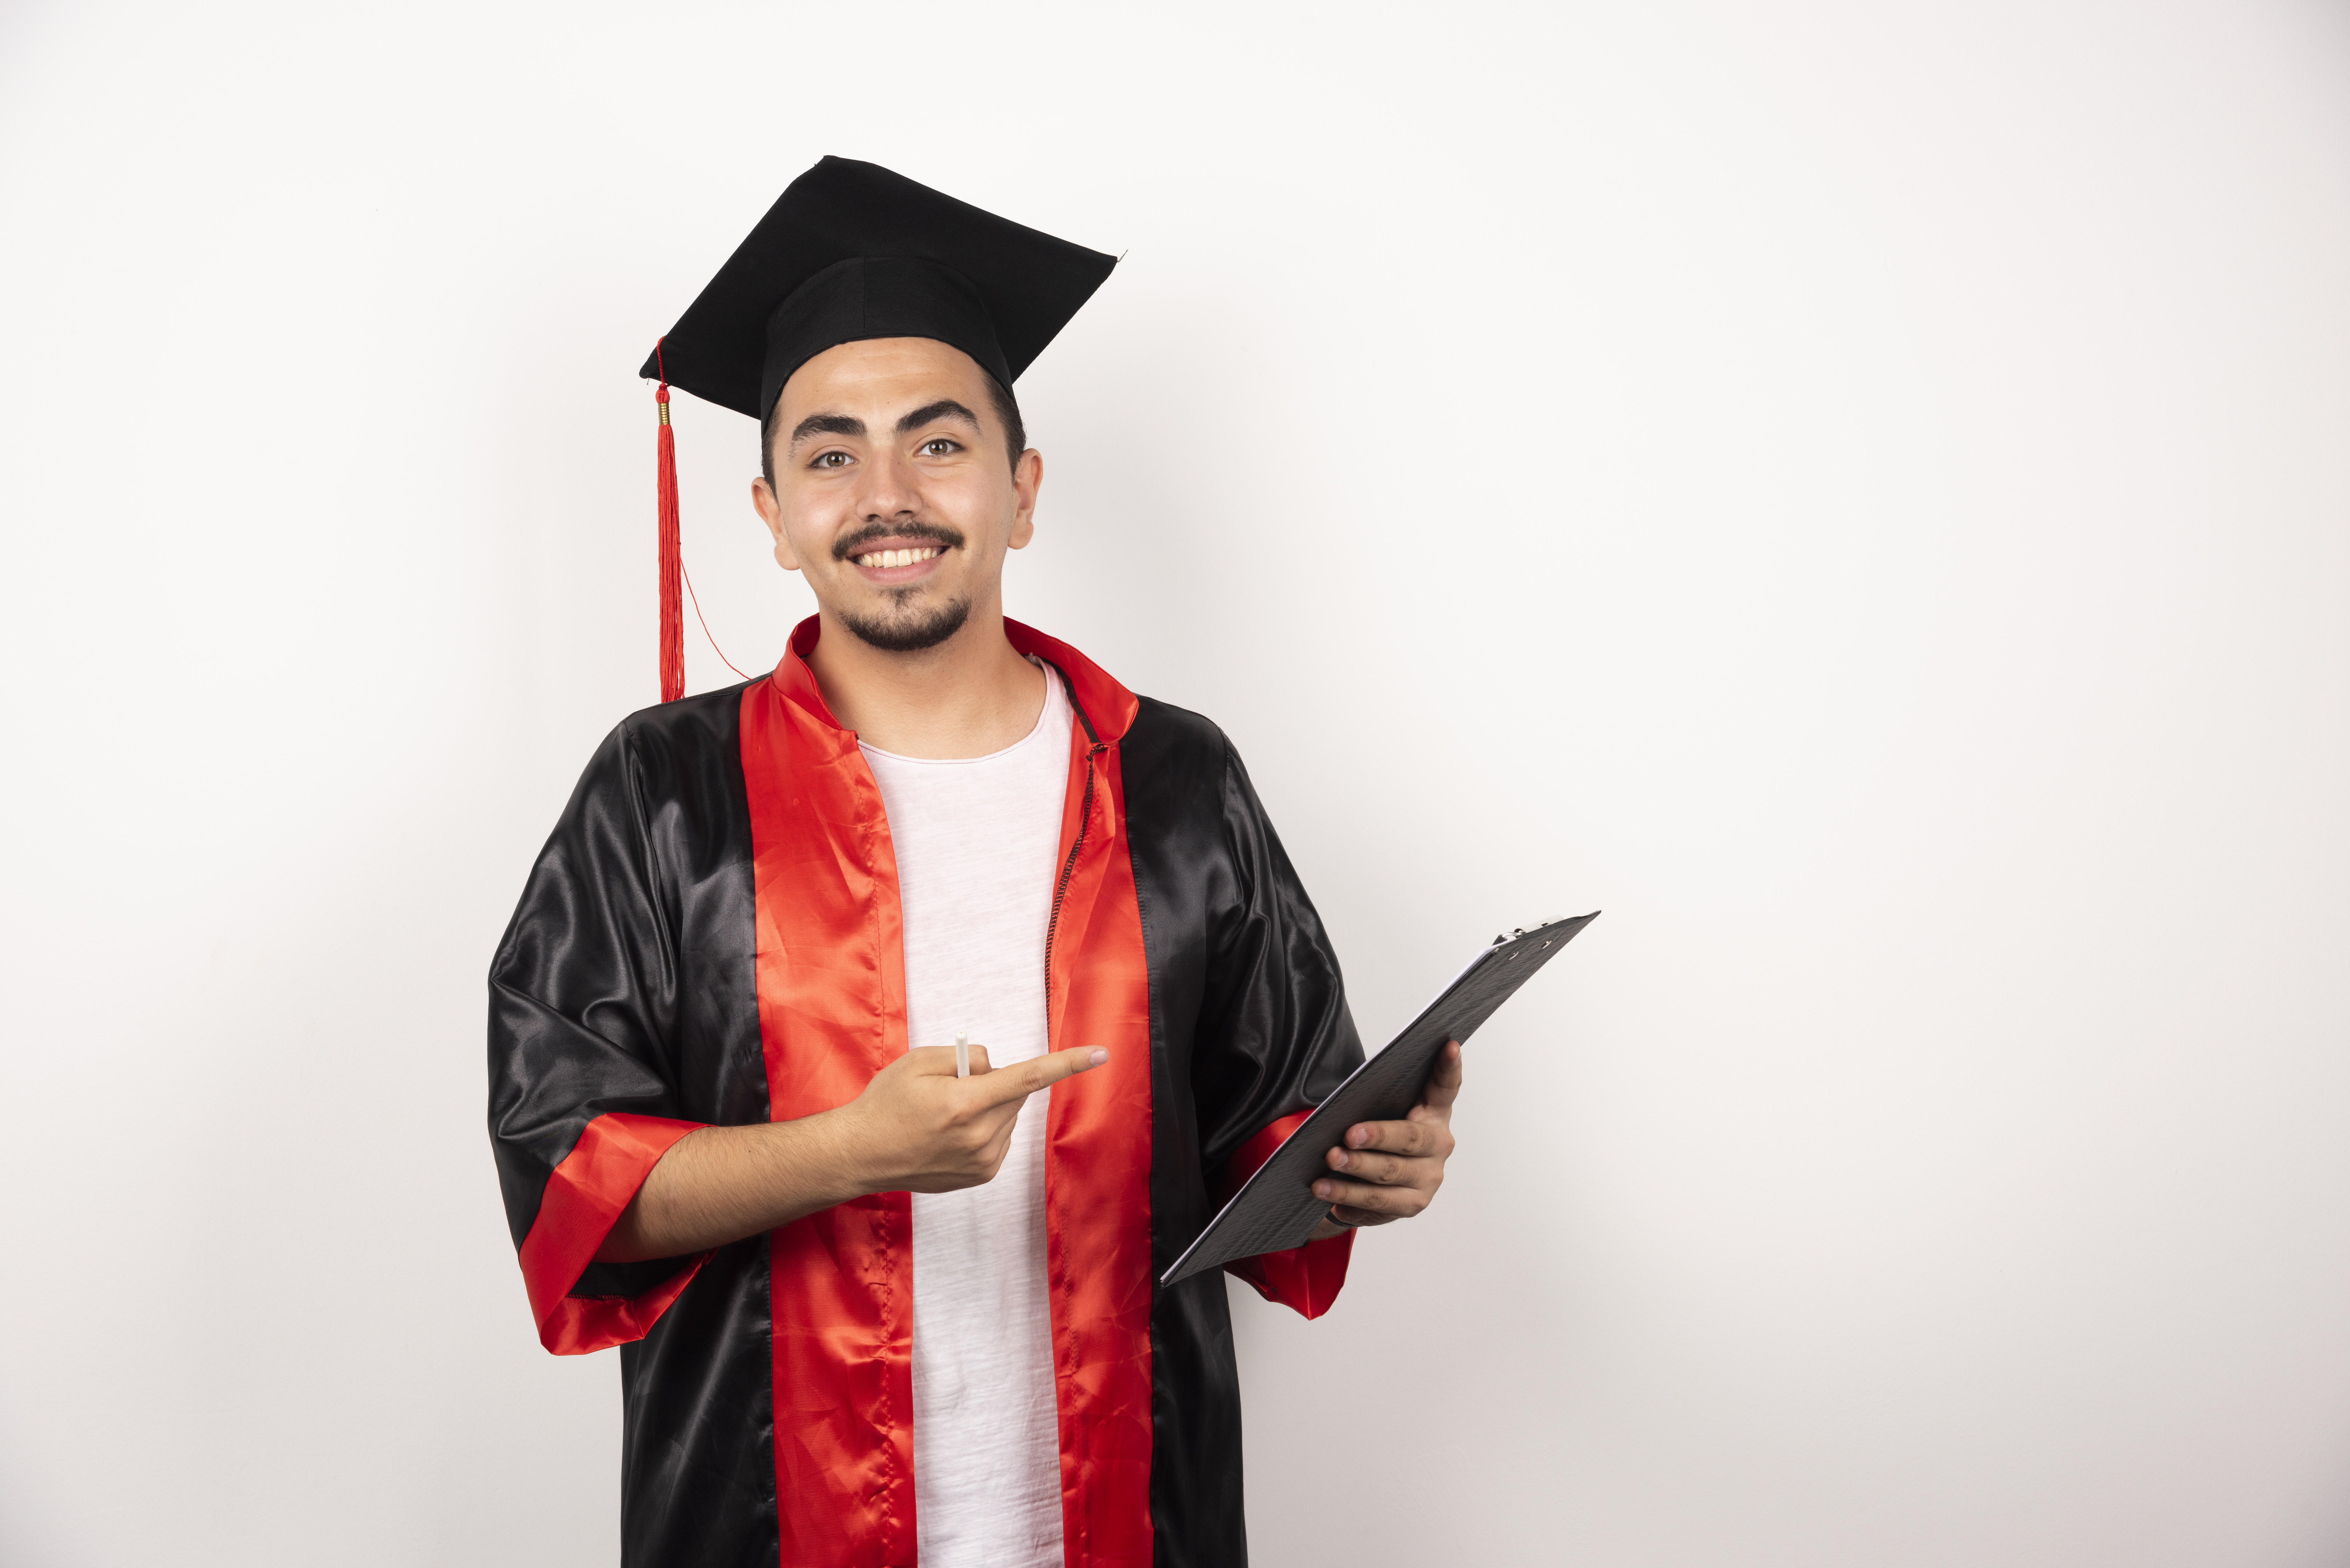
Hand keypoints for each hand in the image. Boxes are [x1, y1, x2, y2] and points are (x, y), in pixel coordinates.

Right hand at [837, 1043, 1107, 1194]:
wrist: (861, 1154)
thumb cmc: (886, 1104)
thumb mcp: (919, 1061)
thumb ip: (965, 1057)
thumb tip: (995, 1067)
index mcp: (965, 1103)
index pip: (1029, 1078)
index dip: (1068, 1063)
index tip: (1100, 1054)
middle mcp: (979, 1136)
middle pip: (1014, 1094)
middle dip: (995, 1082)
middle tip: (954, 1087)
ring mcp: (983, 1160)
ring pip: (1009, 1116)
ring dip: (990, 1107)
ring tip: (946, 1115)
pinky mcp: (982, 1175)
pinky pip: (1001, 1138)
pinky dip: (986, 1128)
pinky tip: (952, 1134)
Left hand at [1310, 1038, 1460, 1229]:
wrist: (1380, 1184)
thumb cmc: (1377, 1135)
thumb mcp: (1381, 1113)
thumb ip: (1374, 1101)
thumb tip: (1344, 1103)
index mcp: (1434, 1113)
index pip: (1445, 1086)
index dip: (1448, 1066)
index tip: (1449, 1044)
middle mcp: (1439, 1145)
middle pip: (1409, 1138)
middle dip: (1377, 1137)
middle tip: (1348, 1135)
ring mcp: (1428, 1179)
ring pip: (1389, 1176)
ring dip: (1354, 1174)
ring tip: (1326, 1169)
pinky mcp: (1411, 1206)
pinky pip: (1377, 1205)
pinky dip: (1349, 1200)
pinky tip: (1329, 1197)